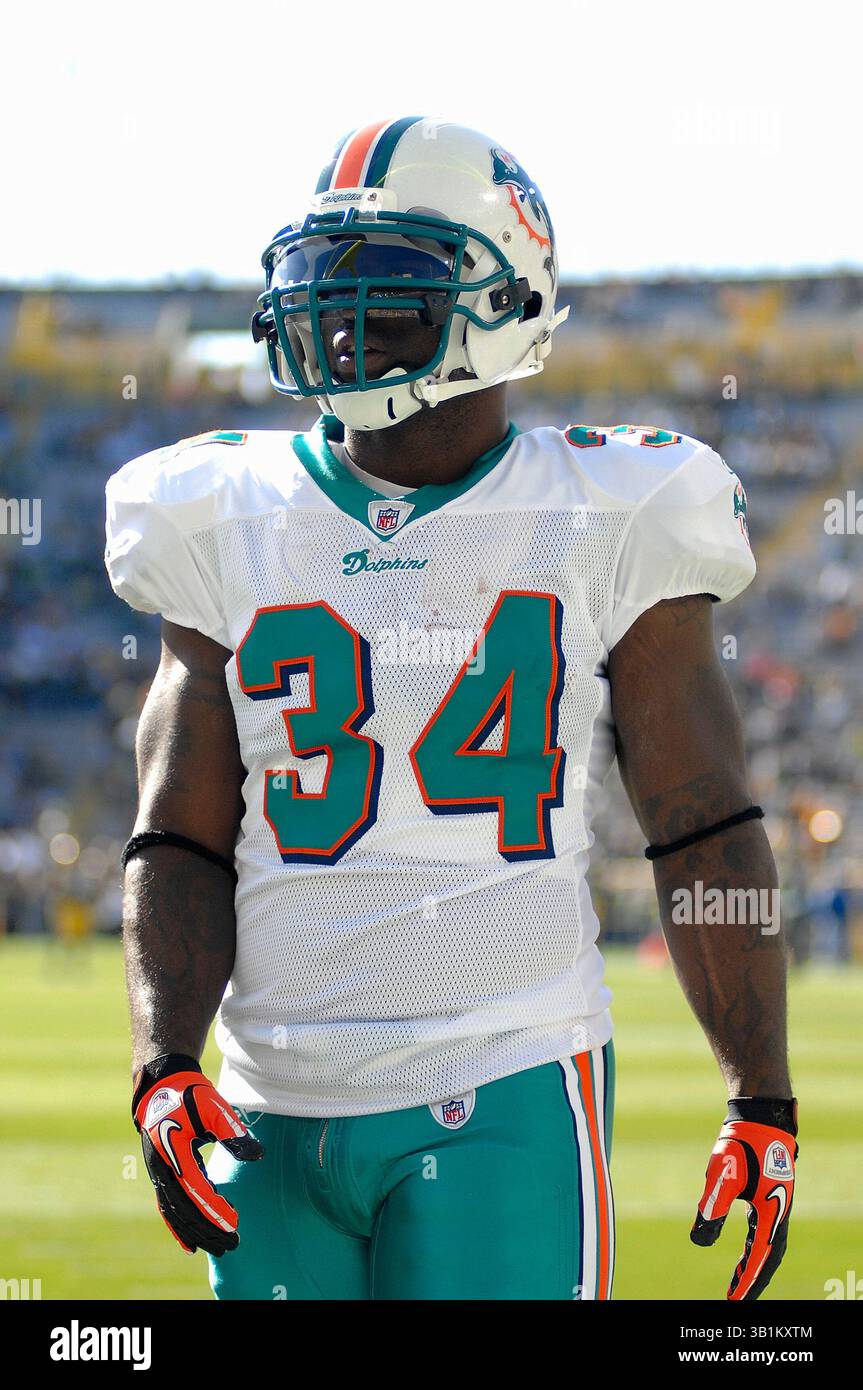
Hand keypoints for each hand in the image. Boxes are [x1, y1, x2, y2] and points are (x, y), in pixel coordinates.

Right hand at [133, 1053, 263, 1256]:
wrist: (161, 1085)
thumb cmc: (190, 1096)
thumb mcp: (214, 1108)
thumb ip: (233, 1133)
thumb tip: (257, 1155)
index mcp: (173, 1152)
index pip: (196, 1189)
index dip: (214, 1208)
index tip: (234, 1222)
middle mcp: (161, 1168)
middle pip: (184, 1209)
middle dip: (207, 1229)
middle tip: (231, 1245)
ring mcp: (158, 1173)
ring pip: (174, 1213)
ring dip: (194, 1233)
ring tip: (217, 1248)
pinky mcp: (160, 1175)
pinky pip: (167, 1208)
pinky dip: (178, 1228)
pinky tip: (191, 1244)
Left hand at [690, 1097, 796, 1299]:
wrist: (760, 1115)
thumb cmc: (741, 1142)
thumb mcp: (722, 1175)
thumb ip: (712, 1208)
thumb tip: (699, 1241)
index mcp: (771, 1211)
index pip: (759, 1256)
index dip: (746, 1280)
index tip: (733, 1300)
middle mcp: (779, 1211)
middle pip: (769, 1257)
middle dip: (754, 1280)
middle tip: (737, 1300)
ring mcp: (777, 1203)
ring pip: (769, 1245)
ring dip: (756, 1266)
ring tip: (739, 1284)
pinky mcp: (770, 1195)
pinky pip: (766, 1230)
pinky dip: (757, 1247)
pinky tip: (747, 1253)